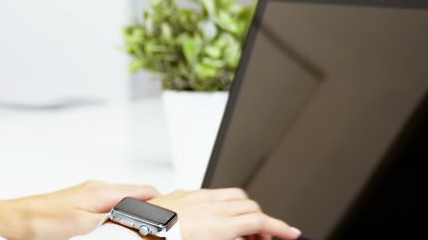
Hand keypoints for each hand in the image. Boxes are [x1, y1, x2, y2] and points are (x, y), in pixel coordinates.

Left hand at [0, 180, 159, 239]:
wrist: (12, 221)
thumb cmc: (39, 222)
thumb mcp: (85, 225)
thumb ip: (116, 219)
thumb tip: (141, 219)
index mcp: (102, 191)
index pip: (147, 191)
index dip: (165, 205)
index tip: (175, 219)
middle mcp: (97, 190)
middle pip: (138, 198)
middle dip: (152, 212)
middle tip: (161, 229)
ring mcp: (89, 197)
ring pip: (124, 205)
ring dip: (136, 217)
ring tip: (143, 232)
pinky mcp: (81, 207)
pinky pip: (109, 210)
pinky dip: (120, 220)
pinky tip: (118, 231)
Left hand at [149, 188, 301, 239]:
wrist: (136, 232)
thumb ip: (233, 239)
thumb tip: (249, 237)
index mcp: (220, 225)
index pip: (261, 221)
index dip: (281, 228)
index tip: (291, 234)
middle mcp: (209, 206)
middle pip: (251, 205)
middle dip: (263, 220)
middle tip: (264, 237)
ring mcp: (195, 196)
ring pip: (233, 194)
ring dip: (244, 208)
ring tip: (243, 226)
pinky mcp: (181, 193)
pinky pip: (210, 193)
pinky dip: (222, 203)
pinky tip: (217, 216)